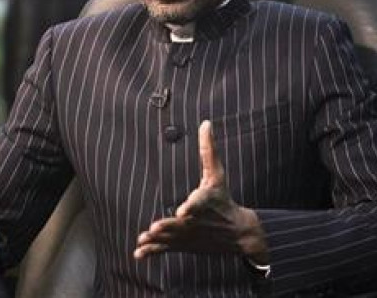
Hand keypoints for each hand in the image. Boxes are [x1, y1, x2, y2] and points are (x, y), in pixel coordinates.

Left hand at [133, 121, 268, 263]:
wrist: (238, 233)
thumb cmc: (223, 199)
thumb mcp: (218, 175)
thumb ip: (209, 150)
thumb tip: (205, 123)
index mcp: (206, 202)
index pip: (199, 203)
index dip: (191, 206)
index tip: (183, 211)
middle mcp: (197, 221)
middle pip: (182, 224)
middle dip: (169, 227)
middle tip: (156, 228)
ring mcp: (189, 235)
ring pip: (171, 239)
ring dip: (157, 240)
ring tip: (143, 238)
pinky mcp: (183, 245)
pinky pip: (166, 250)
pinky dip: (152, 252)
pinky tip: (138, 253)